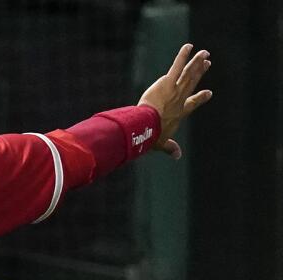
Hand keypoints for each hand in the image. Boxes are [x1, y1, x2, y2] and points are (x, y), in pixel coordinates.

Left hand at [138, 43, 211, 159]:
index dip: (200, 98)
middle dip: (200, 72)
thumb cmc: (152, 136)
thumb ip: (170, 148)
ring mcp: (175, 90)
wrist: (147, 127)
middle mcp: (180, 100)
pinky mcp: (167, 83)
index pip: (192, 104)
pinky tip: (188, 47)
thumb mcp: (162, 143)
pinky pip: (176, 67)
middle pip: (192, 83)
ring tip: (204, 53)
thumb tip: (177, 156)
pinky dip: (182, 56)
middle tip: (207, 63)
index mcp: (180, 113)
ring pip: (188, 74)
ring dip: (196, 62)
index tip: (208, 93)